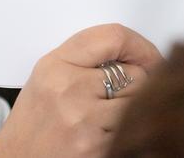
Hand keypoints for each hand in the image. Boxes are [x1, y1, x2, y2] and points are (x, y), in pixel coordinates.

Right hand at [0, 24, 163, 157]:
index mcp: (55, 65)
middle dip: (136, 84)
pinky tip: (105, 134)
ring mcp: (83, 120)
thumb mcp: (49, 78)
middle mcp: (68, 89)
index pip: (113, 37)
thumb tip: (135, 54)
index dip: (140, 46)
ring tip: (109, 117)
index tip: (149, 56)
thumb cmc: (34, 123)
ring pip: (139, 102)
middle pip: (135, 73)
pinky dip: (125, 131)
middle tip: (120, 96)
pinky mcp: (96, 147)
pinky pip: (131, 129)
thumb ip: (84, 60)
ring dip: (132, 110)